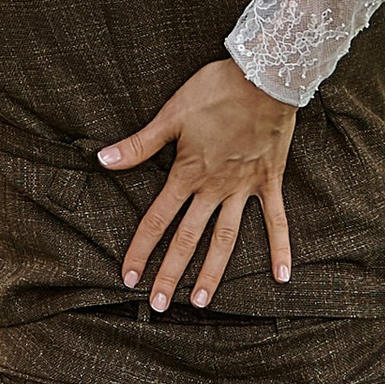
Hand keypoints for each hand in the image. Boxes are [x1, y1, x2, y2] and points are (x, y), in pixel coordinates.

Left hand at [98, 58, 297, 311]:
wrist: (263, 78)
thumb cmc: (215, 91)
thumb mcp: (171, 114)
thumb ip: (138, 144)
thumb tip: (102, 160)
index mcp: (187, 174)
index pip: (157, 220)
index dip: (141, 249)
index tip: (129, 277)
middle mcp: (214, 188)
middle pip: (188, 239)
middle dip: (171, 273)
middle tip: (159, 305)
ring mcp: (243, 188)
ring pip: (225, 239)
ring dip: (212, 271)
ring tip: (201, 301)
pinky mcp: (269, 181)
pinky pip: (275, 220)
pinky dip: (279, 247)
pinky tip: (282, 277)